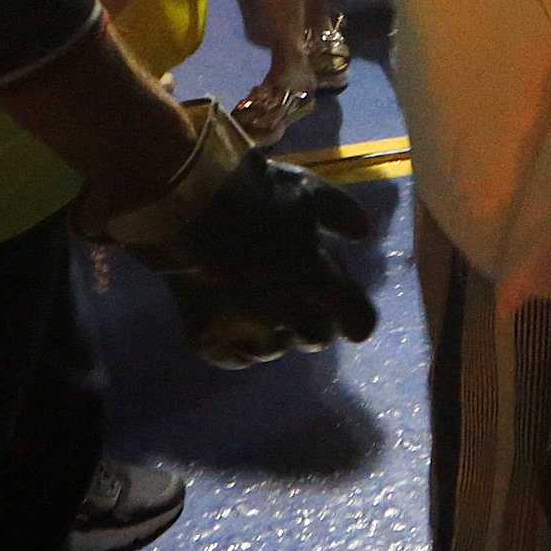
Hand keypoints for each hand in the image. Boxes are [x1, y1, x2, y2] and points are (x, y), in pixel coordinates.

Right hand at [154, 153, 380, 365]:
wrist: (188, 205)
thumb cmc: (254, 193)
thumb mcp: (307, 191)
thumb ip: (340, 214)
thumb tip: (362, 233)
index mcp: (318, 281)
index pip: (357, 321)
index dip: (357, 320)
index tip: (355, 322)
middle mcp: (288, 314)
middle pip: (315, 337)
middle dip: (312, 321)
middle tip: (298, 302)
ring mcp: (246, 330)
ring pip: (274, 349)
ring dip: (275, 333)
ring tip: (260, 309)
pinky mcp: (207, 339)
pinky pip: (235, 358)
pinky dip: (239, 346)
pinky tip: (235, 327)